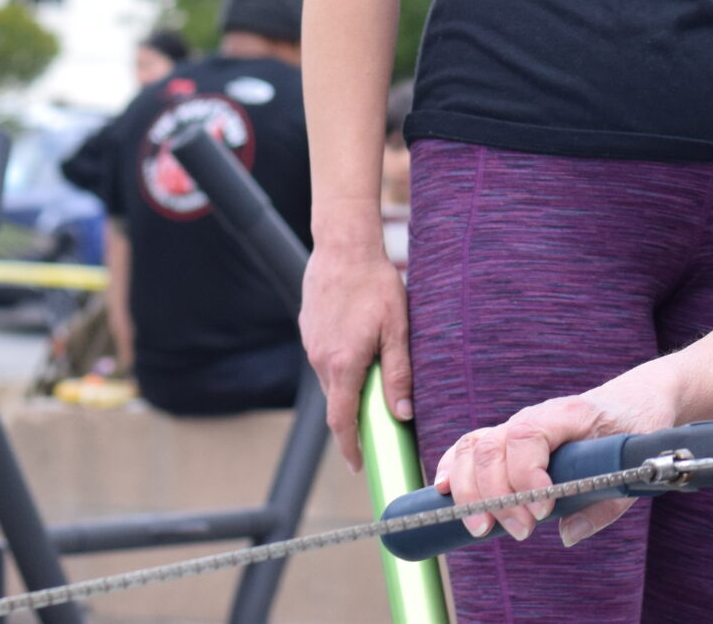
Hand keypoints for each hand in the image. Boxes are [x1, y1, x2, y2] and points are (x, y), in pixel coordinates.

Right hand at [301, 239, 412, 471]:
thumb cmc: (375, 284)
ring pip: (332, 378)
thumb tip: (403, 414)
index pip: (341, 421)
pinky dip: (342, 364)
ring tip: (376, 375)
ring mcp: (311, 344)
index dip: (349, 448)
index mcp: (343, 364)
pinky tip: (361, 344)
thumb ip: (400, 373)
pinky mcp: (309, 329)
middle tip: (380, 424)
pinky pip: (325, 358)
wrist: (343, 246)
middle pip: (337, 401)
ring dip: (350, 386)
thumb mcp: (397, 329)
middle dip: (355, 417)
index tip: (358, 466)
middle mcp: (321, 359)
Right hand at [432, 375, 678, 547]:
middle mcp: (535, 416)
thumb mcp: (633, 465)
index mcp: (568, 414)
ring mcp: (517, 425)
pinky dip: (451, 468)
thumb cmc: (636, 428)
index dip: (526, 474)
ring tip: (481, 527)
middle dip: (495, 495)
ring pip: (473, 446)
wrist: (638, 398)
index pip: (528, 435)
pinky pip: (468, 447)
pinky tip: (443, 492)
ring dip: (469, 490)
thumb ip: (604, 504)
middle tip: (520, 532)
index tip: (542, 510)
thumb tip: (567, 534)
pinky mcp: (508, 438)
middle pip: (492, 446)